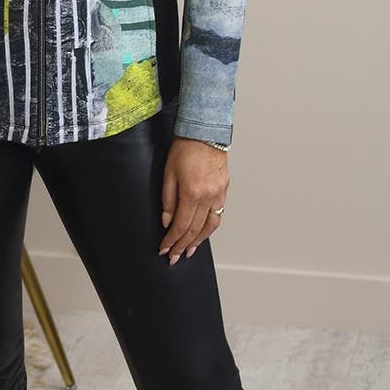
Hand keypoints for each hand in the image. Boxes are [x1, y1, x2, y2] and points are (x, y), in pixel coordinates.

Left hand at [160, 138, 228, 264]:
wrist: (206, 133)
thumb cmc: (185, 149)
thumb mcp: (168, 173)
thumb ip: (167, 200)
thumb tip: (167, 222)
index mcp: (192, 193)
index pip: (180, 225)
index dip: (171, 240)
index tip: (164, 249)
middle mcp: (208, 197)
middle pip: (195, 230)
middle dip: (182, 245)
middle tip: (174, 257)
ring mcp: (218, 195)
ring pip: (210, 226)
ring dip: (198, 241)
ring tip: (189, 251)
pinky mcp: (224, 190)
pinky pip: (217, 215)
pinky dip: (209, 228)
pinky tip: (203, 233)